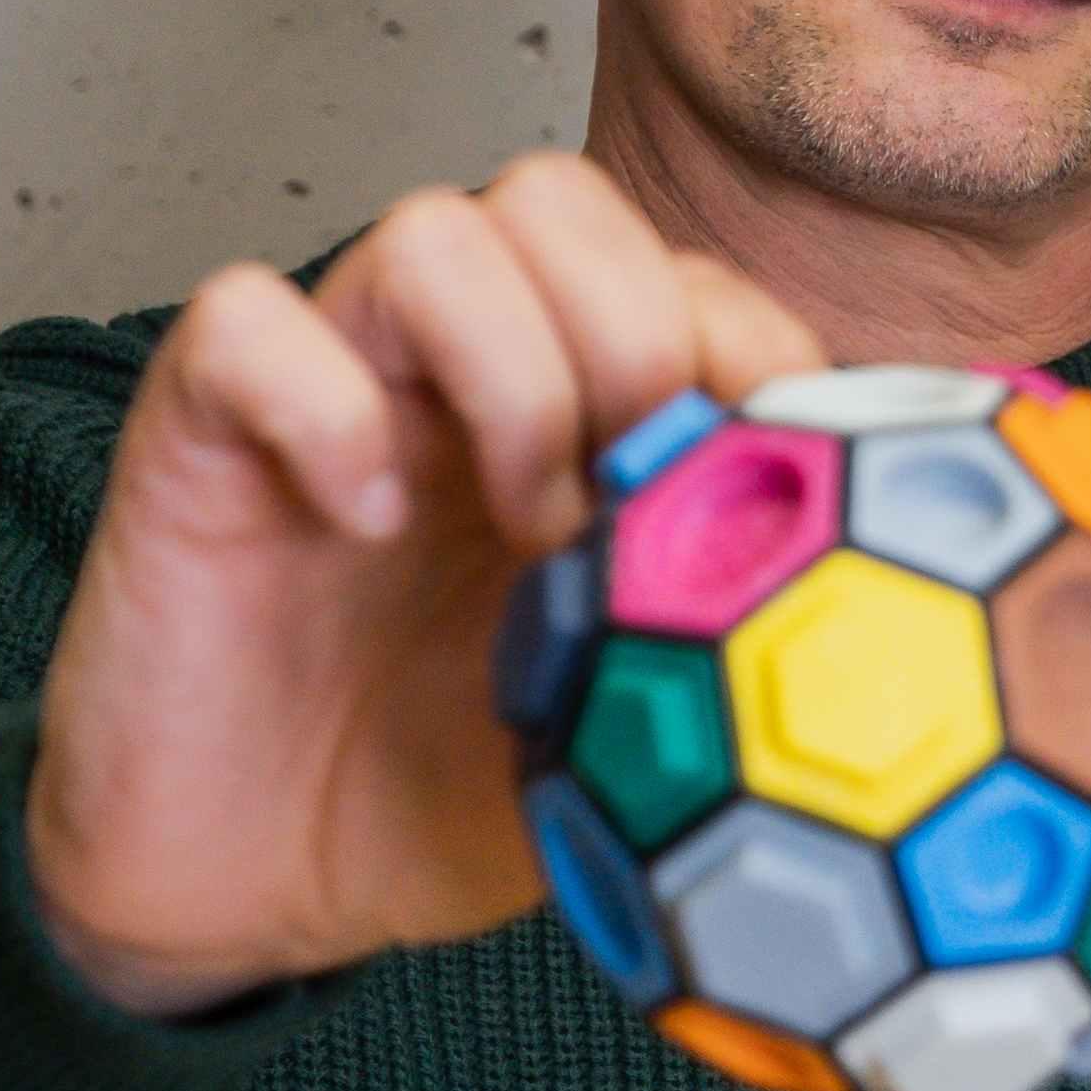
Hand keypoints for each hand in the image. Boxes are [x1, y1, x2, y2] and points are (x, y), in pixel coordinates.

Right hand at [26, 153, 822, 1015]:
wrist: (246, 889)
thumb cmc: (441, 792)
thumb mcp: (635, 730)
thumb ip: (739, 649)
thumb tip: (894, 633)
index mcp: (577, 409)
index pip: (690, 275)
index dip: (750, 350)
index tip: (768, 485)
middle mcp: (456, 368)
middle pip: (563, 202)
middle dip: (636, 334)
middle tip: (635, 501)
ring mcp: (331, 383)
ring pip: (432, 230)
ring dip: (509, 367)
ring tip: (524, 525)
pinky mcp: (197, 428)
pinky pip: (245, 319)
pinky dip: (322, 404)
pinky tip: (363, 518)